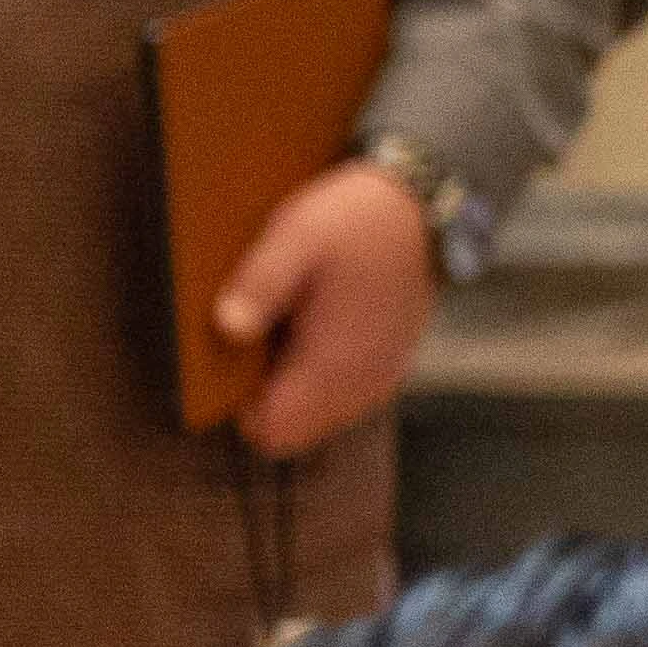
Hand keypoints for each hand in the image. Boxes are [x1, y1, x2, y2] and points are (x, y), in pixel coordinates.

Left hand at [213, 159, 440, 457]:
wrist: (421, 214)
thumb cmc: (353, 222)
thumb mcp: (294, 238)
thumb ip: (260, 286)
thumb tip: (226, 328)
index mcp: (332, 363)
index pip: (273, 431)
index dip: (240, 408)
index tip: (230, 364)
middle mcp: (359, 385)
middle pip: (292, 433)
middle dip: (265, 401)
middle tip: (254, 342)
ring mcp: (378, 380)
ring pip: (319, 419)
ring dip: (293, 392)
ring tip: (284, 333)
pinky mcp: (388, 368)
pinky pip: (343, 399)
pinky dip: (321, 380)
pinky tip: (315, 332)